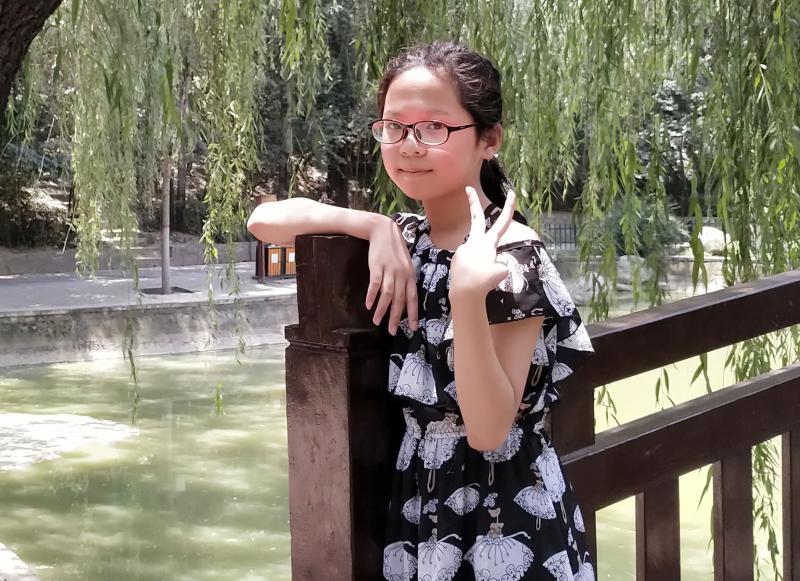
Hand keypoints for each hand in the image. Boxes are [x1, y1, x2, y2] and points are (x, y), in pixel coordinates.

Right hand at [365, 215, 419, 334]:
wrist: (382, 230)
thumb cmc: (393, 249)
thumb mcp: (404, 264)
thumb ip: (405, 280)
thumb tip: (404, 298)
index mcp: (410, 275)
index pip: (413, 298)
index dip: (413, 314)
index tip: (413, 328)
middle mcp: (402, 274)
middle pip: (400, 300)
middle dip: (396, 317)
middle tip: (392, 331)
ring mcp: (390, 270)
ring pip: (387, 295)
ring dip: (382, 310)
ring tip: (377, 321)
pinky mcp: (377, 266)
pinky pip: (375, 284)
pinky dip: (371, 296)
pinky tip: (368, 305)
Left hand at [450, 186, 515, 299]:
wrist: (465, 293)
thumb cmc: (485, 281)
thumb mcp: (501, 272)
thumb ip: (499, 263)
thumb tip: (491, 263)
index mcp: (487, 243)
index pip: (501, 223)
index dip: (508, 208)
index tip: (511, 193)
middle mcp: (474, 242)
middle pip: (476, 219)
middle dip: (473, 203)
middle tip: (467, 188)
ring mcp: (463, 250)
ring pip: (477, 253)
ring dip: (481, 263)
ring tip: (479, 277)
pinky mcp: (456, 259)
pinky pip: (470, 264)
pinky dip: (474, 271)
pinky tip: (472, 280)